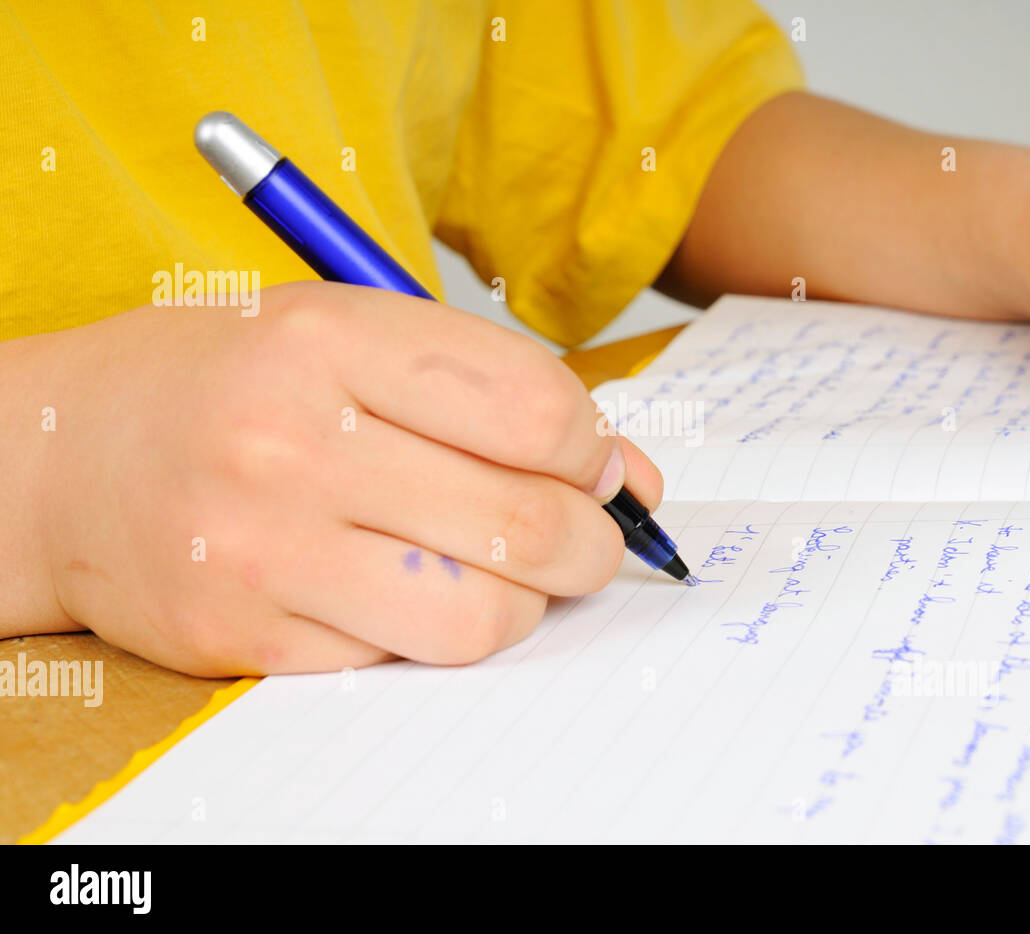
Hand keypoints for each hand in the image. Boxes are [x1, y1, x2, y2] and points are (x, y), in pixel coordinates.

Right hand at [24, 282, 661, 674]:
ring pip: (480, 616)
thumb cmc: (234, 383)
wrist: (67, 459)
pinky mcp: (246, 636)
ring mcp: (263, 549)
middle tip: (585, 538)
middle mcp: (292, 443)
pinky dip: (435, 632)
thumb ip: (494, 392)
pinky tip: (408, 591)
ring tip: (509, 573)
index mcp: (331, 340)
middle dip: (590, 542)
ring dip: (528, 603)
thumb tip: (631, 474)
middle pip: (524, 522)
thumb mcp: (354, 338)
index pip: (535, 410)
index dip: (593, 448)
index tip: (589, 462)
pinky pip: (401, 659)